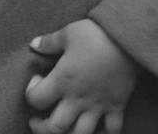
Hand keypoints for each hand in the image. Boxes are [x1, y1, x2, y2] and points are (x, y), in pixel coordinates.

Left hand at [23, 19, 136, 133]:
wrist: (127, 39)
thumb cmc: (95, 34)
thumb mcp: (68, 33)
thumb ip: (49, 42)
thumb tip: (33, 44)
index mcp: (63, 80)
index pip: (36, 99)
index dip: (30, 92)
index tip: (36, 81)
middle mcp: (78, 99)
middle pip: (55, 128)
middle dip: (42, 127)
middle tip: (38, 119)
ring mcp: (98, 106)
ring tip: (64, 127)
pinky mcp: (117, 107)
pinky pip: (112, 131)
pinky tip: (97, 129)